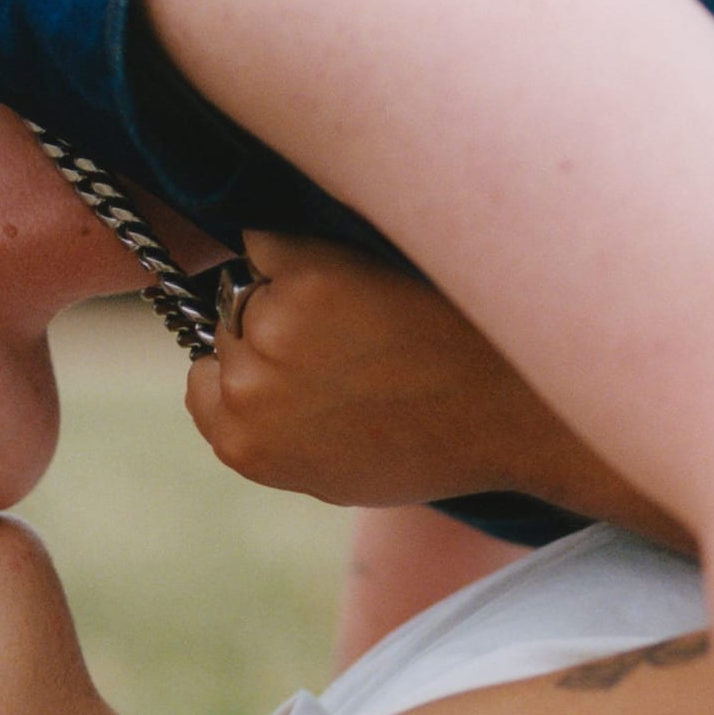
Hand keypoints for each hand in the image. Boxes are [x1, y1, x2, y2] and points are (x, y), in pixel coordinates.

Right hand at [186, 232, 543, 504]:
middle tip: (344, 338)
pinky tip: (357, 274)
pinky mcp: (308, 274)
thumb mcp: (334, 473)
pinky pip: (270, 241)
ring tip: (366, 312)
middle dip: (270, 329)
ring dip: (292, 286)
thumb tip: (243, 387)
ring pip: (250, 284)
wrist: (510, 406)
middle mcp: (247, 391)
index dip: (246, 369)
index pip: (202, 386)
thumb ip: (274, 434)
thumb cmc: (438, 440)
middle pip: (226, 332)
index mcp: (246, 447)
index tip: (288, 361)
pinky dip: (300, 248)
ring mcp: (271, 327)